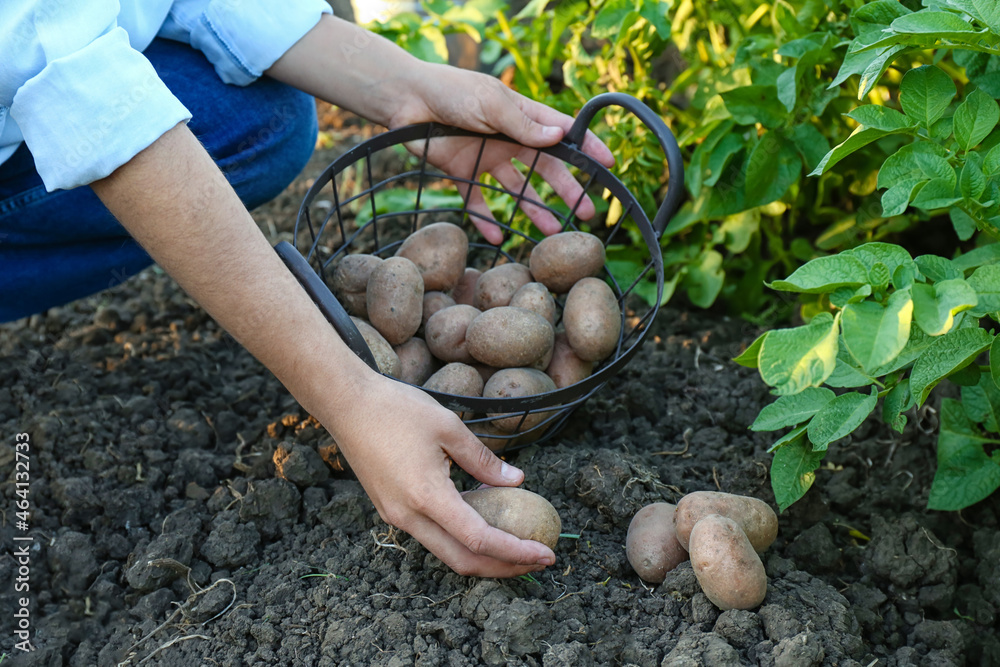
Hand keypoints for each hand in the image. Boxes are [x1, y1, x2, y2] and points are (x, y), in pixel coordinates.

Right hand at [322, 370, 555, 576]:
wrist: (346, 404)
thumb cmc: (396, 409)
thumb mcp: (449, 428)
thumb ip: (484, 460)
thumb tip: (517, 481)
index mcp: (426, 497)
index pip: (479, 539)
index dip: (516, 552)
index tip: (546, 554)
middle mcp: (408, 516)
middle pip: (463, 560)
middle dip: (505, 567)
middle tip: (538, 562)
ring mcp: (396, 516)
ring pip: (446, 552)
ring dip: (484, 556)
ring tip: (517, 546)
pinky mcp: (390, 509)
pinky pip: (432, 535)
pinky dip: (462, 539)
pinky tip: (483, 522)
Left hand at [389, 65, 614, 244]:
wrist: (405, 99)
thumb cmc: (451, 91)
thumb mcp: (492, 104)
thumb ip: (523, 125)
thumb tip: (561, 138)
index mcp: (521, 115)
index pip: (562, 133)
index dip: (586, 148)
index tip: (608, 165)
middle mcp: (508, 138)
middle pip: (545, 168)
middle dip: (567, 190)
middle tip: (586, 212)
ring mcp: (485, 157)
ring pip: (516, 189)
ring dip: (534, 210)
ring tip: (552, 232)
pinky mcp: (461, 172)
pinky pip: (478, 201)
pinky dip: (486, 220)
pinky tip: (499, 236)